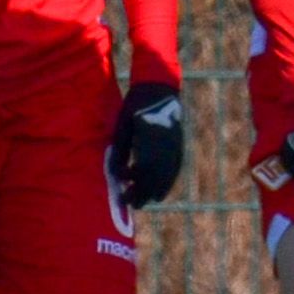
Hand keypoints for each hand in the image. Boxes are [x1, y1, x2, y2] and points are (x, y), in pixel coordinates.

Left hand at [110, 81, 185, 207]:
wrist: (159, 89)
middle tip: (132, 204)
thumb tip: (115, 173)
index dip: (133, 184)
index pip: (143, 171)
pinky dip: (168, 182)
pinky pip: (175, 169)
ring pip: (167, 175)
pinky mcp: (178, 145)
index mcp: (150, 142)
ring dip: (156, 190)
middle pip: (156, 178)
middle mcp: (165, 147)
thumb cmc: (136, 104)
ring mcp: (174, 147)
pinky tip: (162, 190)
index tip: (122, 190)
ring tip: (148, 201)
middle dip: (144, 193)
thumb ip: (121, 149)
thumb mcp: (123, 126)